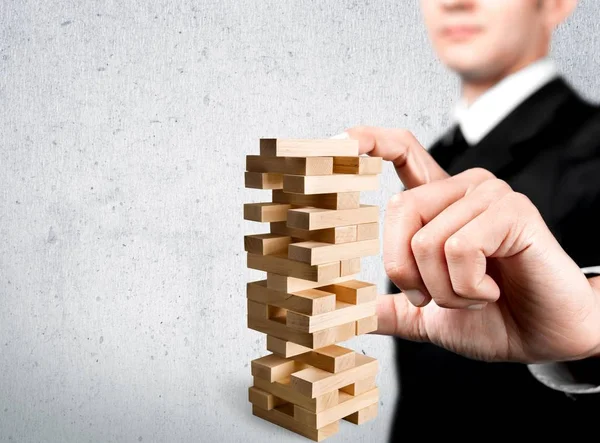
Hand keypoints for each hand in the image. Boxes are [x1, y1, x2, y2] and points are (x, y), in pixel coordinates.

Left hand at [340, 125, 599, 362]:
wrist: (545, 338)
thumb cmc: (492, 319)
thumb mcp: (427, 316)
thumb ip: (392, 309)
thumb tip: (353, 312)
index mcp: (439, 205)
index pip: (403, 152)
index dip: (372, 141)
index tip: (341, 139)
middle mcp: (462, 189)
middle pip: (398, 210)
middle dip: (404, 270)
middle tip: (432, 296)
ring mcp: (489, 196)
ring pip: (427, 239)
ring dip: (443, 289)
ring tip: (474, 296)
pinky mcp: (513, 211)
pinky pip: (459, 248)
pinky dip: (467, 286)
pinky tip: (491, 291)